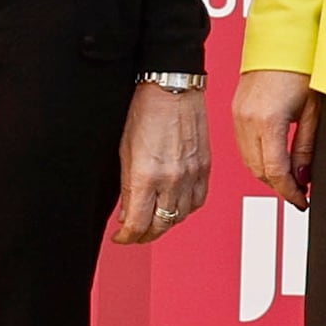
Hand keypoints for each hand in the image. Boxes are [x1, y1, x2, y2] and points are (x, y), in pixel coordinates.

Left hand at [111, 82, 212, 243]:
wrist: (173, 88)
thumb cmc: (146, 111)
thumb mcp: (124, 151)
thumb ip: (126, 186)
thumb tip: (127, 212)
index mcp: (146, 176)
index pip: (137, 224)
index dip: (126, 237)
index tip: (120, 237)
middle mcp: (172, 180)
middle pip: (160, 226)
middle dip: (144, 235)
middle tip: (134, 234)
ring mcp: (192, 175)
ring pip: (181, 217)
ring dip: (165, 223)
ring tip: (153, 220)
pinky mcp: (205, 167)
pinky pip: (198, 201)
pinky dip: (186, 209)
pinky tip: (176, 205)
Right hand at [236, 68, 316, 206]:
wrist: (282, 38)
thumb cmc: (302, 66)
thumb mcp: (313, 110)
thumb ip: (306, 147)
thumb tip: (303, 177)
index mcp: (267, 121)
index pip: (275, 171)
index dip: (290, 192)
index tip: (302, 201)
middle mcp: (247, 120)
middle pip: (259, 170)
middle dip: (279, 186)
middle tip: (300, 193)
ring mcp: (237, 115)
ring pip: (249, 161)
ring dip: (268, 174)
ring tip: (290, 179)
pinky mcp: (235, 111)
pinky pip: (244, 146)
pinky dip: (258, 159)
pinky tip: (274, 160)